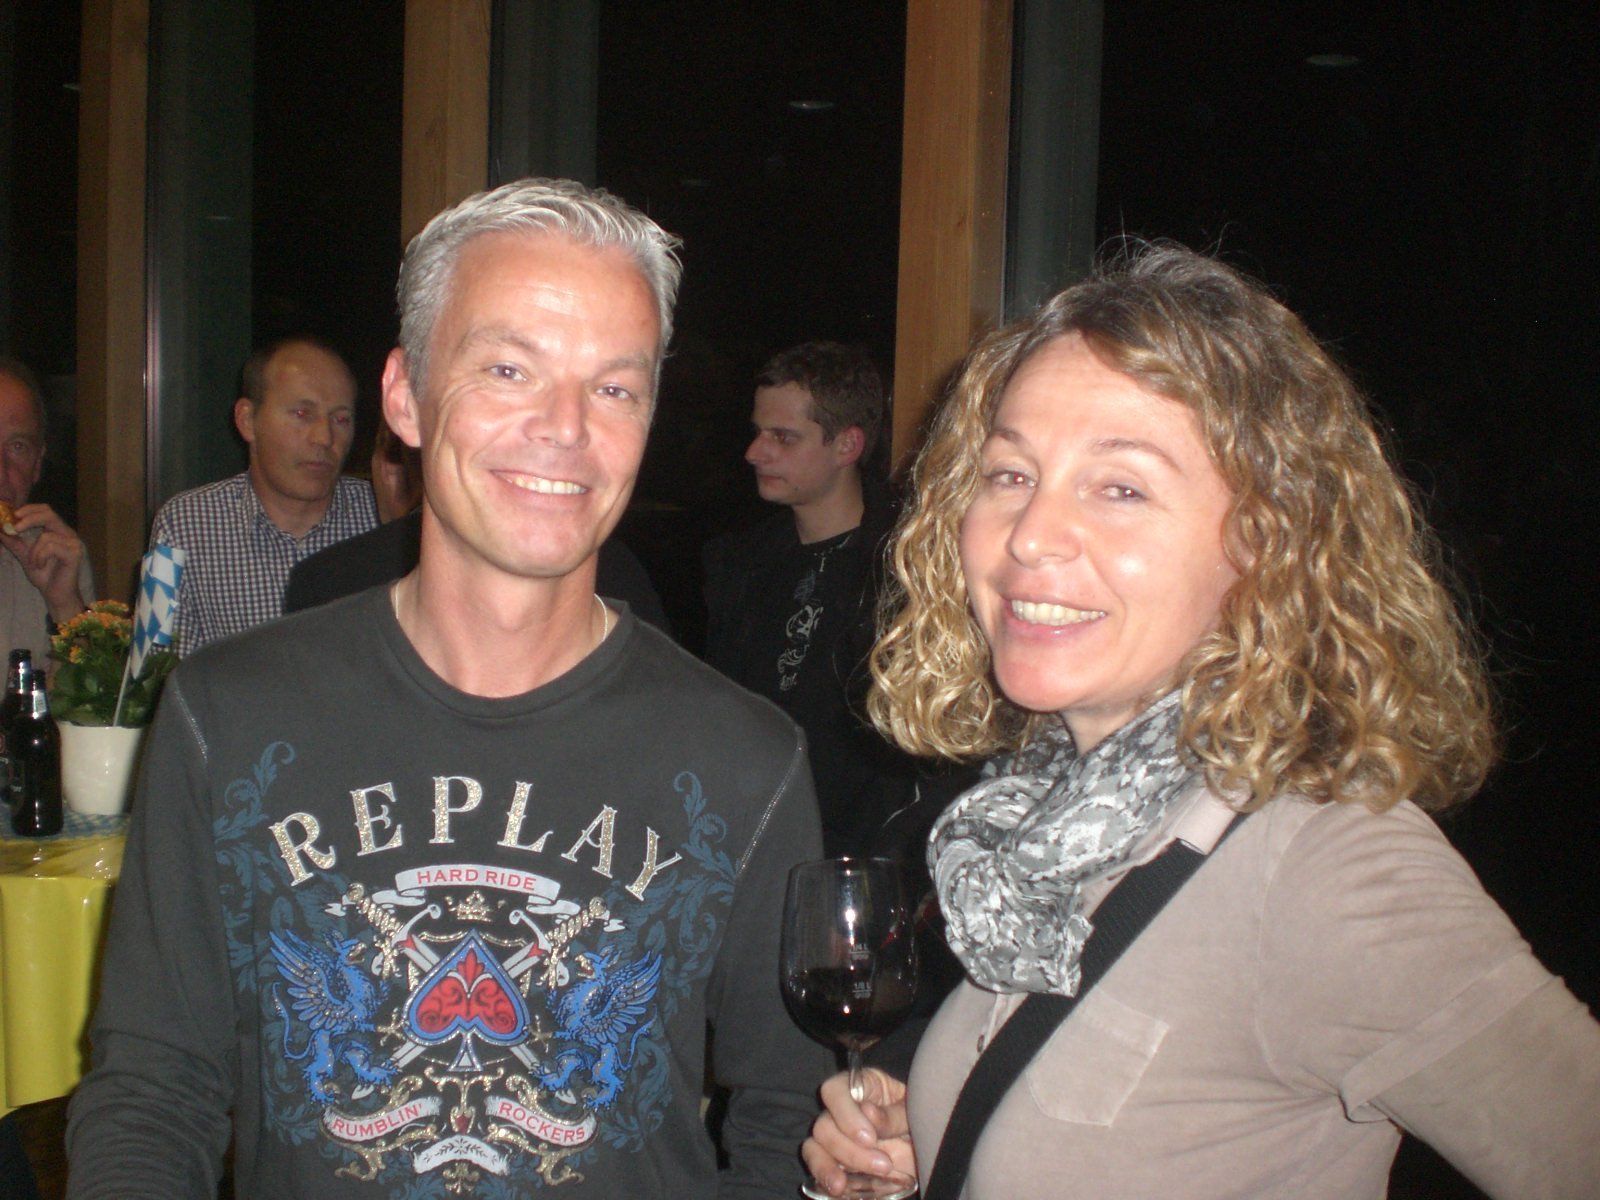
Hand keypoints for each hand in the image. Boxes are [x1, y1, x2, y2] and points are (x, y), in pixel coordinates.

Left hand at [0, 503, 87, 623]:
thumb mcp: (24, 555)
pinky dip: (40, 557)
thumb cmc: (44, 575)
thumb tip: (0, 528)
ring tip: (34, 563)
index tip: (13, 515)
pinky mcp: (74, 554)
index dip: (30, 509)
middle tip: (15, 527)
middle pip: (49, 514)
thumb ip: (14, 541)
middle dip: (29, 519)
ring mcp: (73, 543)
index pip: (45, 510)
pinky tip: (41, 566)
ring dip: (33, 551)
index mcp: (58, 531)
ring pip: (46, 536)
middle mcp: (68, 534)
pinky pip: (51, 548)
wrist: (55, 594)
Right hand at [801, 1068, 917, 1196]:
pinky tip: (840, 1190)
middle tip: (884, 1165)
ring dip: (830, 1168)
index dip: (845, 1114)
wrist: (921, 1146)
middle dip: (851, 1151)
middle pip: (824, 1126)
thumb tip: (868, 1113)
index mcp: (859, 1088)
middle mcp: (839, 1111)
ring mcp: (833, 1136)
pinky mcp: (832, 1160)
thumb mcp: (912, 1112)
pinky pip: (817, 1167)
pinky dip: (824, 1178)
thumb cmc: (916, 1119)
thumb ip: (893, 1114)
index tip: (869, 1138)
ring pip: (815, 1148)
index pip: (834, 1091)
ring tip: (843, 1187)